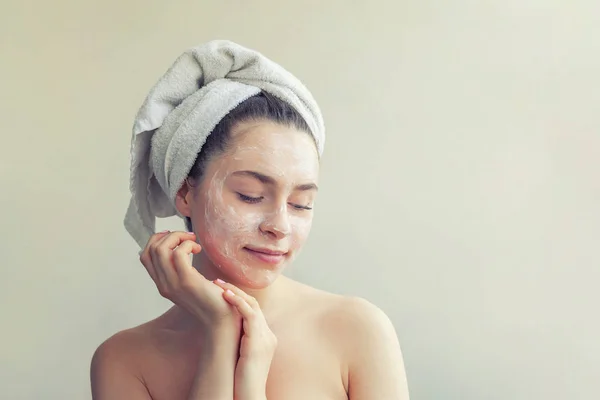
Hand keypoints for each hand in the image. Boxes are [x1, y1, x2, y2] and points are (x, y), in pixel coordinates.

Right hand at [139, 231, 240, 333]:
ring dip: (177, 237)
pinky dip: (187, 244)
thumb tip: (179, 247)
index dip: (156, 240)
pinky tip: (198, 249)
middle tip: (188, 237)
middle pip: (152, 249)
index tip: (173, 236)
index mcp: (162, 284)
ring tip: (193, 241)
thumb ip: (180, 270)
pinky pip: (179, 253)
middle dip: (169, 235)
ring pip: (161, 249)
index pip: (145, 256)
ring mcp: (173, 283)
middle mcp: (163, 284)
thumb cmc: (211, 298)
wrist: (221, 318)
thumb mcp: (189, 283)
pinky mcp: (187, 281)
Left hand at [214, 280, 276, 399]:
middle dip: (236, 290)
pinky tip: (226, 296)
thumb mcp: (239, 357)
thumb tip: (220, 332)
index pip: (253, 310)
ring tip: (219, 284)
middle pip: (254, 304)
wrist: (249, 397)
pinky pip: (250, 315)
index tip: (221, 290)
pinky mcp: (258, 342)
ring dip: (235, 292)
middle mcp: (268, 335)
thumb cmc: (240, 382)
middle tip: (218, 281)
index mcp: (264, 338)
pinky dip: (238, 302)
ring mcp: (265, 338)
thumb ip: (236, 342)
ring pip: (252, 305)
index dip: (238, 297)